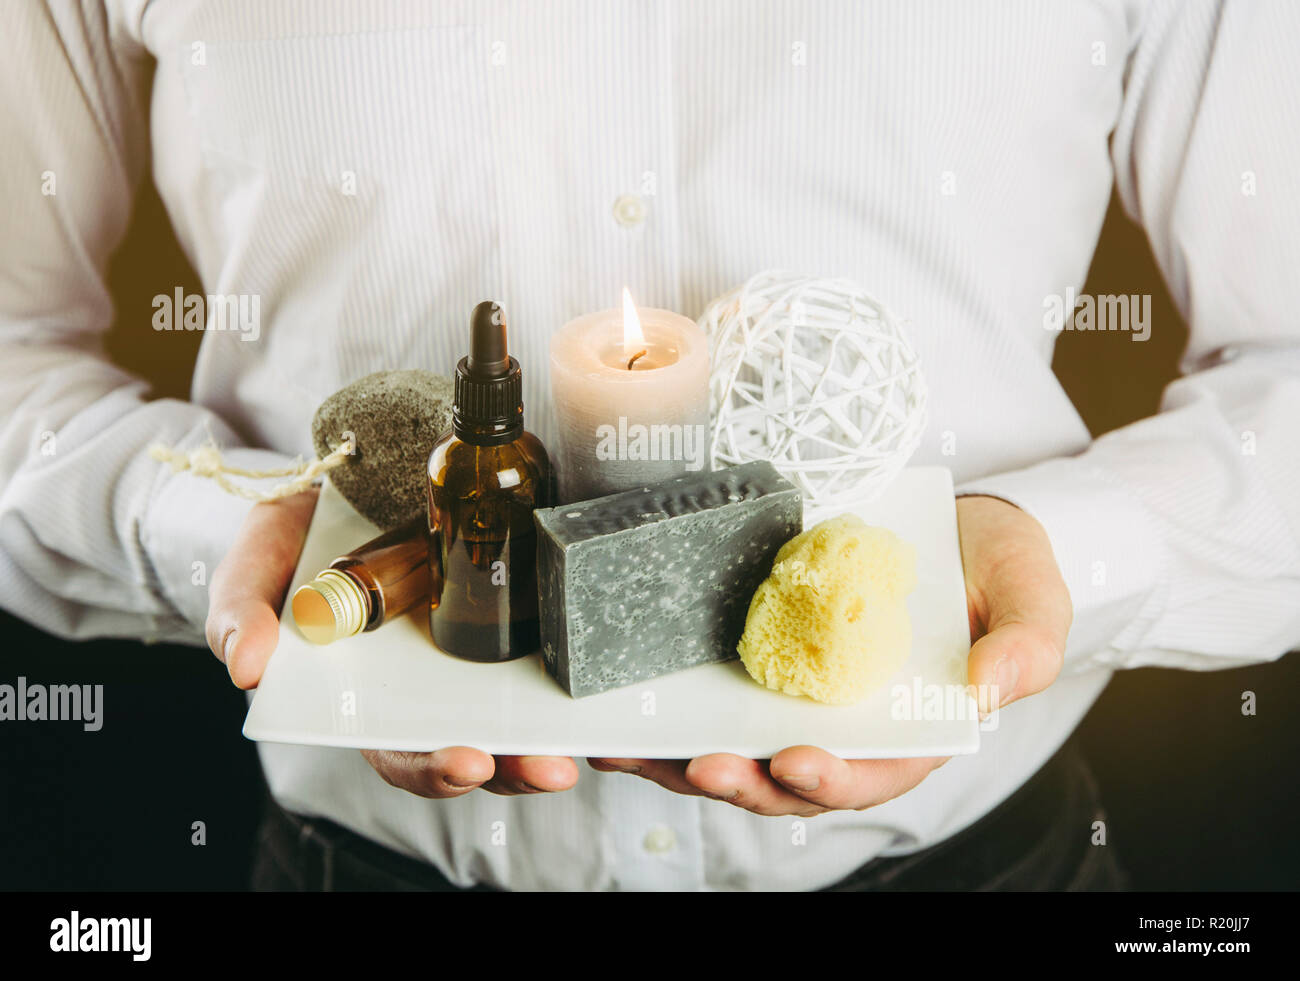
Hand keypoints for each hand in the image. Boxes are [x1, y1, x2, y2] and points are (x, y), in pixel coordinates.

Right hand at [205, 489, 578, 798]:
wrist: (338, 480)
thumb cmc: (291, 536)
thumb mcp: (255, 564)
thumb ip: (243, 612)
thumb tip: (248, 669)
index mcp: (366, 695)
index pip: (400, 750)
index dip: (432, 766)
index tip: (468, 759)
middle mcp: (424, 685)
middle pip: (472, 744)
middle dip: (512, 767)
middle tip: (549, 768)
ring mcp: (468, 652)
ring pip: (512, 713)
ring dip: (548, 736)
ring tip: (580, 744)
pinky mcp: (504, 610)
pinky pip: (540, 656)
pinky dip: (566, 678)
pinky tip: (597, 678)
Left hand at [588, 494, 1071, 815]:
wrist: (957, 526)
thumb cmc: (1001, 569)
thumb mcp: (1034, 598)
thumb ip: (1026, 647)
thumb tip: (990, 690)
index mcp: (910, 731)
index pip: (868, 775)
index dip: (831, 780)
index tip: (797, 761)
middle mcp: (846, 725)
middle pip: (786, 776)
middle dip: (742, 779)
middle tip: (702, 763)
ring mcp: (798, 695)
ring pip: (737, 747)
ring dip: (685, 759)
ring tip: (634, 750)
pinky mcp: (762, 658)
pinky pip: (712, 696)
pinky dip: (668, 713)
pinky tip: (619, 714)